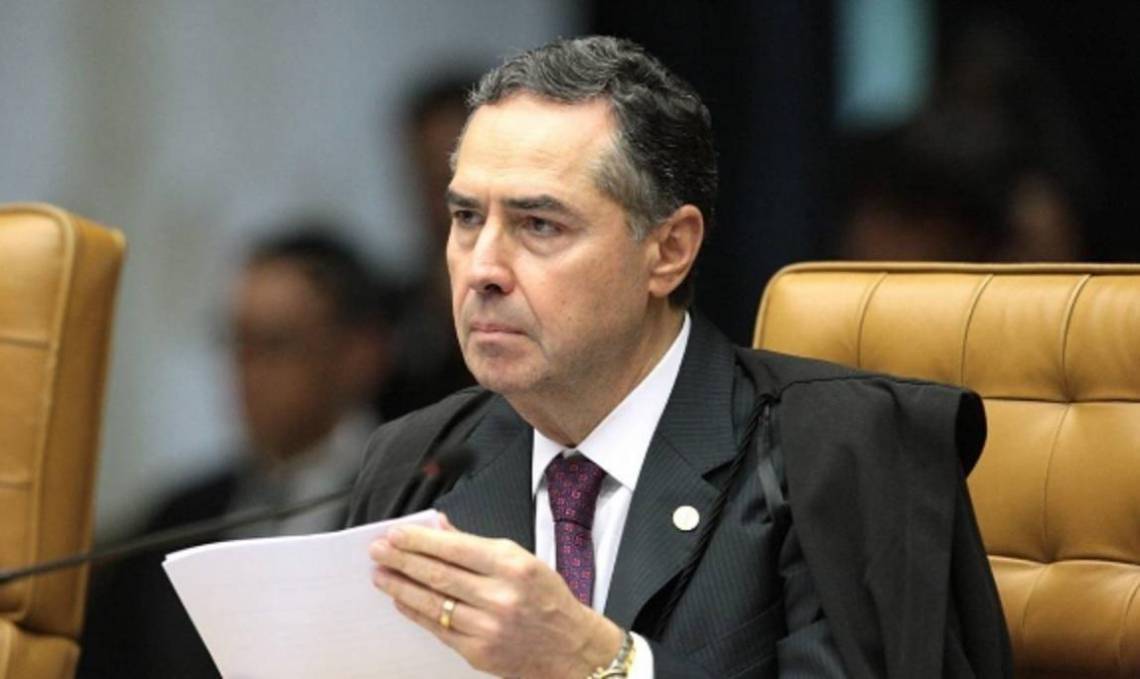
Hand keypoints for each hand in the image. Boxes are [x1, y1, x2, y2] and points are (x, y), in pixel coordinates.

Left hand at [369, 514, 622, 677]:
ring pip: (432, 602)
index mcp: (512, 566)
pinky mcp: (477, 651)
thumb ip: (478, 546)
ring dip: (401, 587)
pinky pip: (437, 628)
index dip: (420, 540)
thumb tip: (441, 528)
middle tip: (378, 550)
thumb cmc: (548, 599)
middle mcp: (499, 596)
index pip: (455, 548)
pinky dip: (416, 612)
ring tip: (381, 574)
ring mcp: (487, 627)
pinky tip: (401, 600)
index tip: (397, 533)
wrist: (570, 648)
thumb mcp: (523, 560)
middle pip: (438, 574)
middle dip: (402, 559)